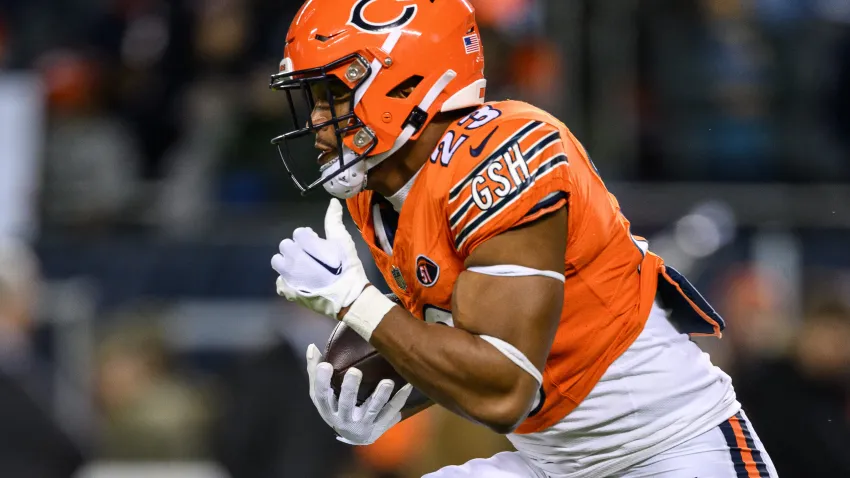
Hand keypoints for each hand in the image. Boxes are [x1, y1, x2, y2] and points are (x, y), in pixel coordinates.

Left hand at [272, 199, 368, 319]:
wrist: (348, 296)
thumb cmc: (346, 266)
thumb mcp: (342, 240)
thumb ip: (333, 220)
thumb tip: (333, 201)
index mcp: (303, 242)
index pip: (298, 233)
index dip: (309, 238)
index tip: (319, 245)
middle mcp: (291, 257)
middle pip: (286, 246)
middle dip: (297, 249)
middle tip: (311, 257)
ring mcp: (287, 275)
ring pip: (278, 262)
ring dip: (287, 263)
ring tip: (303, 270)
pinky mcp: (287, 290)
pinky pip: (280, 282)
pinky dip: (288, 282)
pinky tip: (301, 284)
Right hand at [306, 344, 411, 444]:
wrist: (354, 437)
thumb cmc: (336, 408)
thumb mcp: (323, 395)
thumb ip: (316, 372)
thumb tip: (312, 347)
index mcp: (328, 409)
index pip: (320, 396)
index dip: (321, 381)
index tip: (325, 365)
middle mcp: (344, 420)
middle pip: (346, 404)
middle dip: (350, 389)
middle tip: (355, 371)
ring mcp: (363, 425)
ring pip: (372, 410)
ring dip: (380, 396)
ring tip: (387, 382)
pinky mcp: (379, 427)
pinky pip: (391, 413)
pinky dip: (400, 399)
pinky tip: (407, 385)